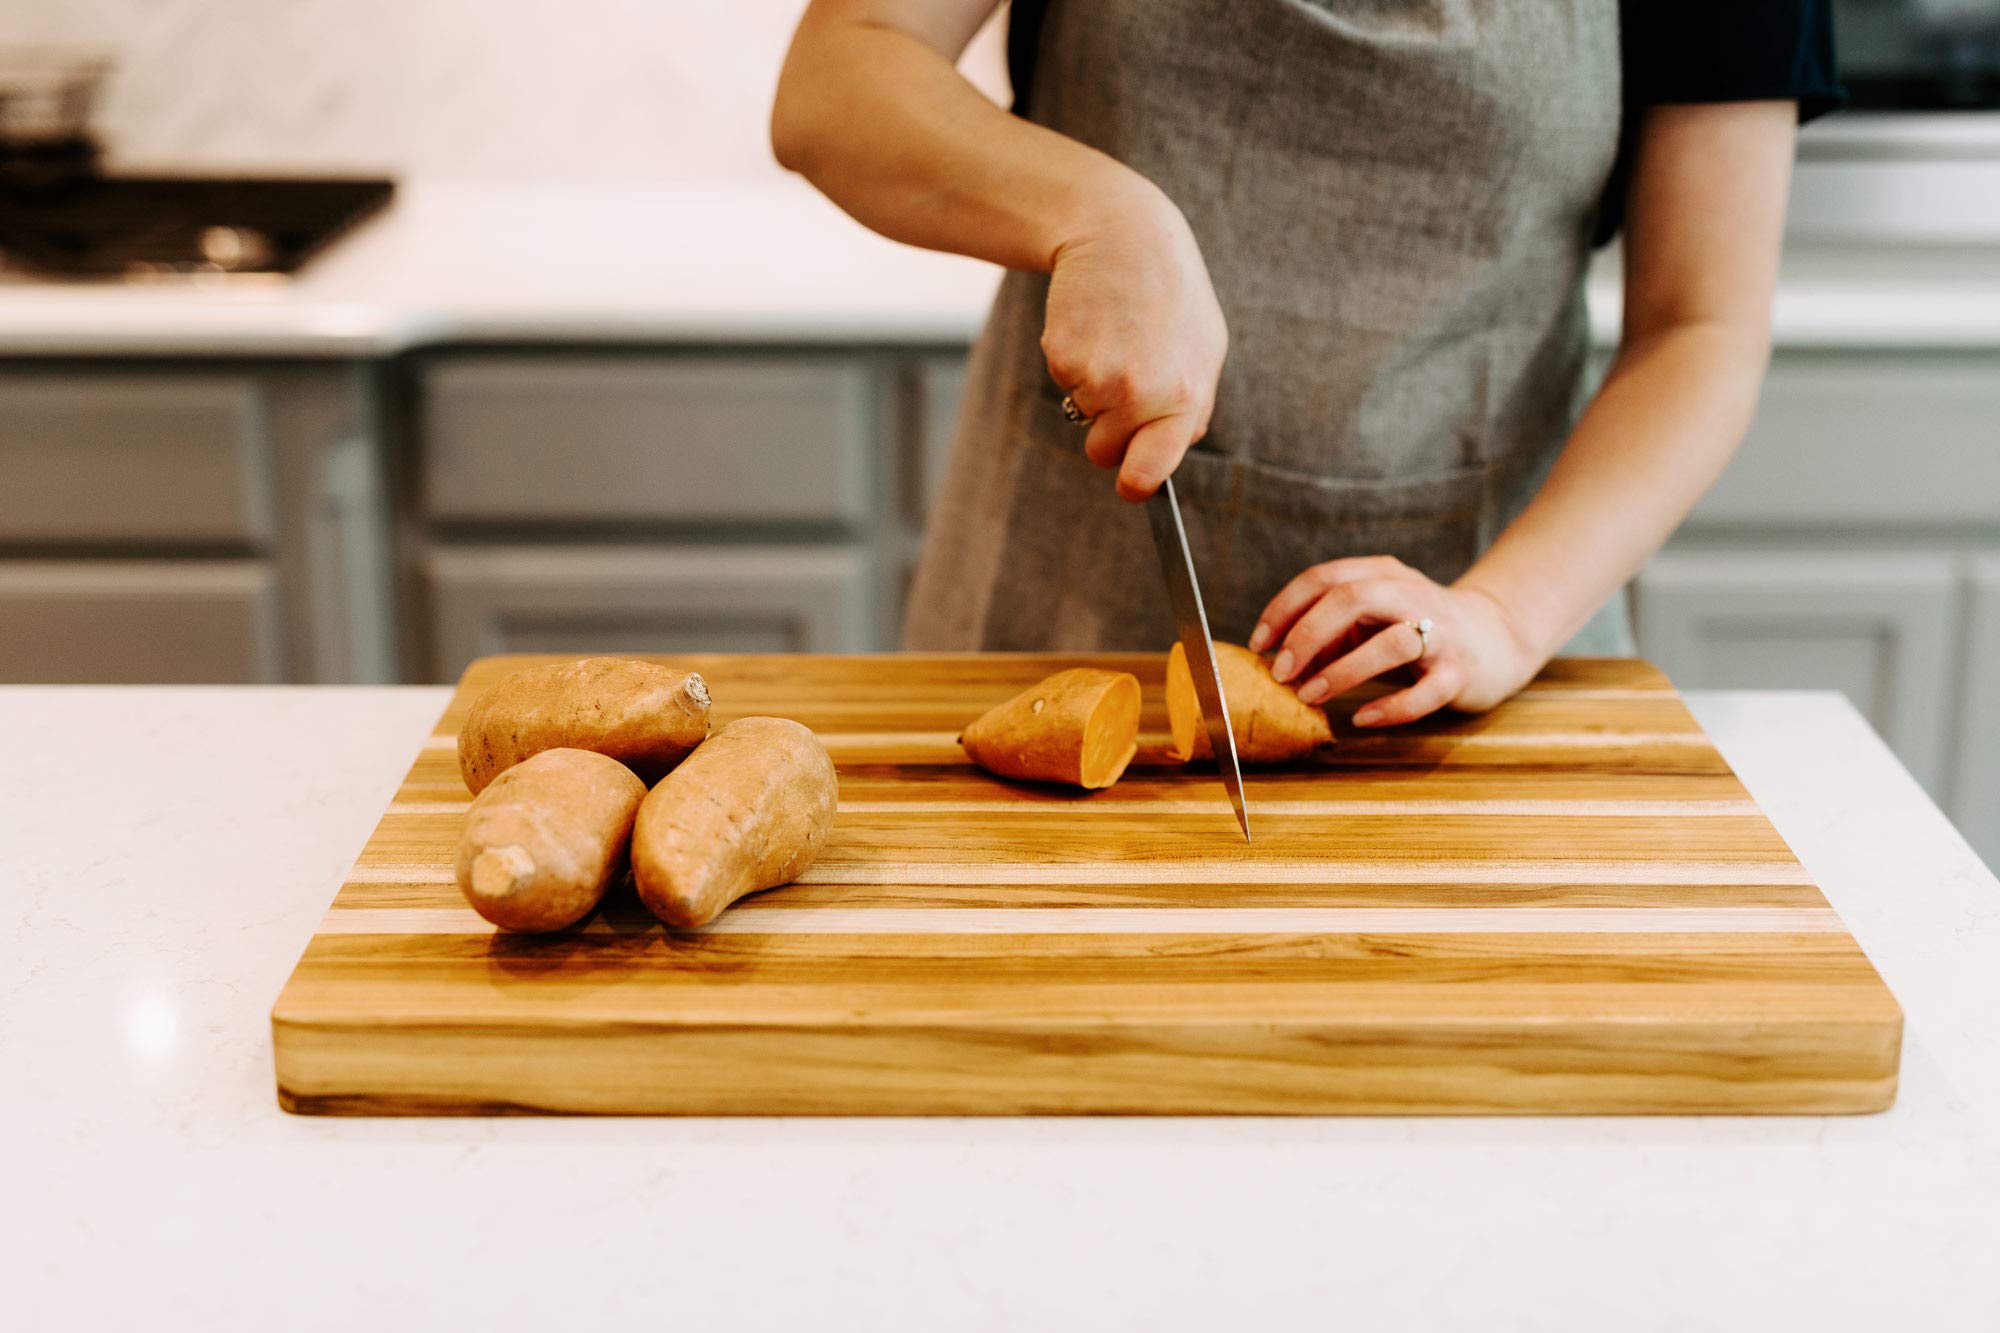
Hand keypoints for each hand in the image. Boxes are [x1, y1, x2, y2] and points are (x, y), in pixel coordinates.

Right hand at [1040, 182, 1227, 500]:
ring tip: (1115, 337)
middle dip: (1106, 431)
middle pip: (1105, 451)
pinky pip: (1063, 381)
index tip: (1130, 485)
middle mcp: (1140, 396)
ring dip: (1091, 386)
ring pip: (1081, 414)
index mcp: (1183, 400)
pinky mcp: (1062, 357)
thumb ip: (1192, 406)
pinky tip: (1093, 324)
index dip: (1135, 484)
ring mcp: (1098, 378)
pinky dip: (1072, 359)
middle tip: (1121, 381)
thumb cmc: (1170, 293)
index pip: (1150, 473)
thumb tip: (1169, 452)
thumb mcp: (1204, 348)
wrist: (1122, 235)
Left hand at [1249, 557, 1542, 725]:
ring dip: (1342, 671)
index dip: (1284, 609)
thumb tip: (1278, 662)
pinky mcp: (1459, 672)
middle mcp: (1411, 595)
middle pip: (1353, 599)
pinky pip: (1425, 693)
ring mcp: (1440, 633)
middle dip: (1307, 635)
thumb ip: (1328, 634)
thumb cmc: (1416, 628)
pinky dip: (1390, 708)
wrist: (1496, 637)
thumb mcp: (1370, 620)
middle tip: (1280, 672)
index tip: (1259, 644)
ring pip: (1392, 643)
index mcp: (1383, 575)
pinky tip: (1362, 718)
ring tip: (1309, 695)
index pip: (1324, 578)